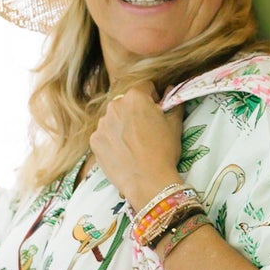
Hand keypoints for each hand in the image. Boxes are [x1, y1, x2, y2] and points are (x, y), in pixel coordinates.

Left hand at [89, 88, 182, 210]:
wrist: (147, 182)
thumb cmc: (164, 152)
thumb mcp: (174, 125)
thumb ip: (173, 103)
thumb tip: (170, 90)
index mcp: (135, 97)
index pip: (145, 87)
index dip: (153, 98)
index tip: (156, 111)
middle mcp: (115, 106)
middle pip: (126, 103)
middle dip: (135, 112)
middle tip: (146, 131)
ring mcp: (102, 124)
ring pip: (114, 119)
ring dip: (122, 126)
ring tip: (134, 145)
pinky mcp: (94, 141)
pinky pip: (104, 135)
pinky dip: (112, 141)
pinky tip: (123, 153)